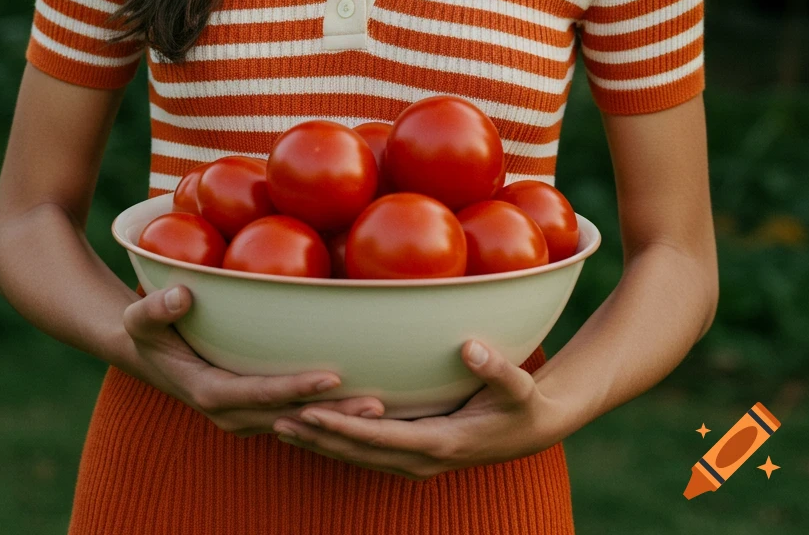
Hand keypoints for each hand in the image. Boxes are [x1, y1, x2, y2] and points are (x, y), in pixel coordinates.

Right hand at [122, 284, 384, 437]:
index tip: (330, 378)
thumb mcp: (139, 317)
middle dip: (332, 414)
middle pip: (289, 416)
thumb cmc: (148, 329)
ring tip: (382, 408)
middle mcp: (231, 413)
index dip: (293, 389)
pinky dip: (327, 415)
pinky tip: (361, 404)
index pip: (258, 393)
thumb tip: (182, 295)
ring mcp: (246, 417)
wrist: (149, 354)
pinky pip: (296, 416)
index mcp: (209, 392)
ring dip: (338, 419)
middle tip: (377, 404)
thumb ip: (157, 308)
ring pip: (299, 422)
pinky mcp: (258, 410)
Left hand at [271, 339, 567, 477]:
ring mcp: (417, 461)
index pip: (380, 437)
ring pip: (359, 456)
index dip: (342, 426)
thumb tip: (470, 348)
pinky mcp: (414, 454)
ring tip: (280, 425)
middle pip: (359, 453)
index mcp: (442, 443)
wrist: (533, 430)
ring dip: (321, 443)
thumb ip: (495, 368)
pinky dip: (339, 442)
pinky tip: (315, 428)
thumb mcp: (517, 385)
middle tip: (275, 419)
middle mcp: (423, 459)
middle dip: (317, 437)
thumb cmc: (523, 404)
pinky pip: (369, 451)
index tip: (309, 411)